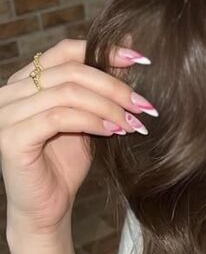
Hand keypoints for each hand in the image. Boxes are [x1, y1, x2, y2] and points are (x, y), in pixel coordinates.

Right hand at [1, 37, 154, 238]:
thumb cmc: (65, 164)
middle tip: (144, 103)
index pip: (65, 51)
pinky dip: (92, 122)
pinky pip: (58, 118)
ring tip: (133, 122)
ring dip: (108, 106)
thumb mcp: (90, 116)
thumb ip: (103, 83)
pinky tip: (113, 132)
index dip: (104, 51)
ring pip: (66, 93)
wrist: (46, 210)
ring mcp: (6, 114)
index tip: (141, 61)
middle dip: (114, 85)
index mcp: (26, 80)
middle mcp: (10, 92)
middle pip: (70, 71)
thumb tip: (131, 43)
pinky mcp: (10, 138)